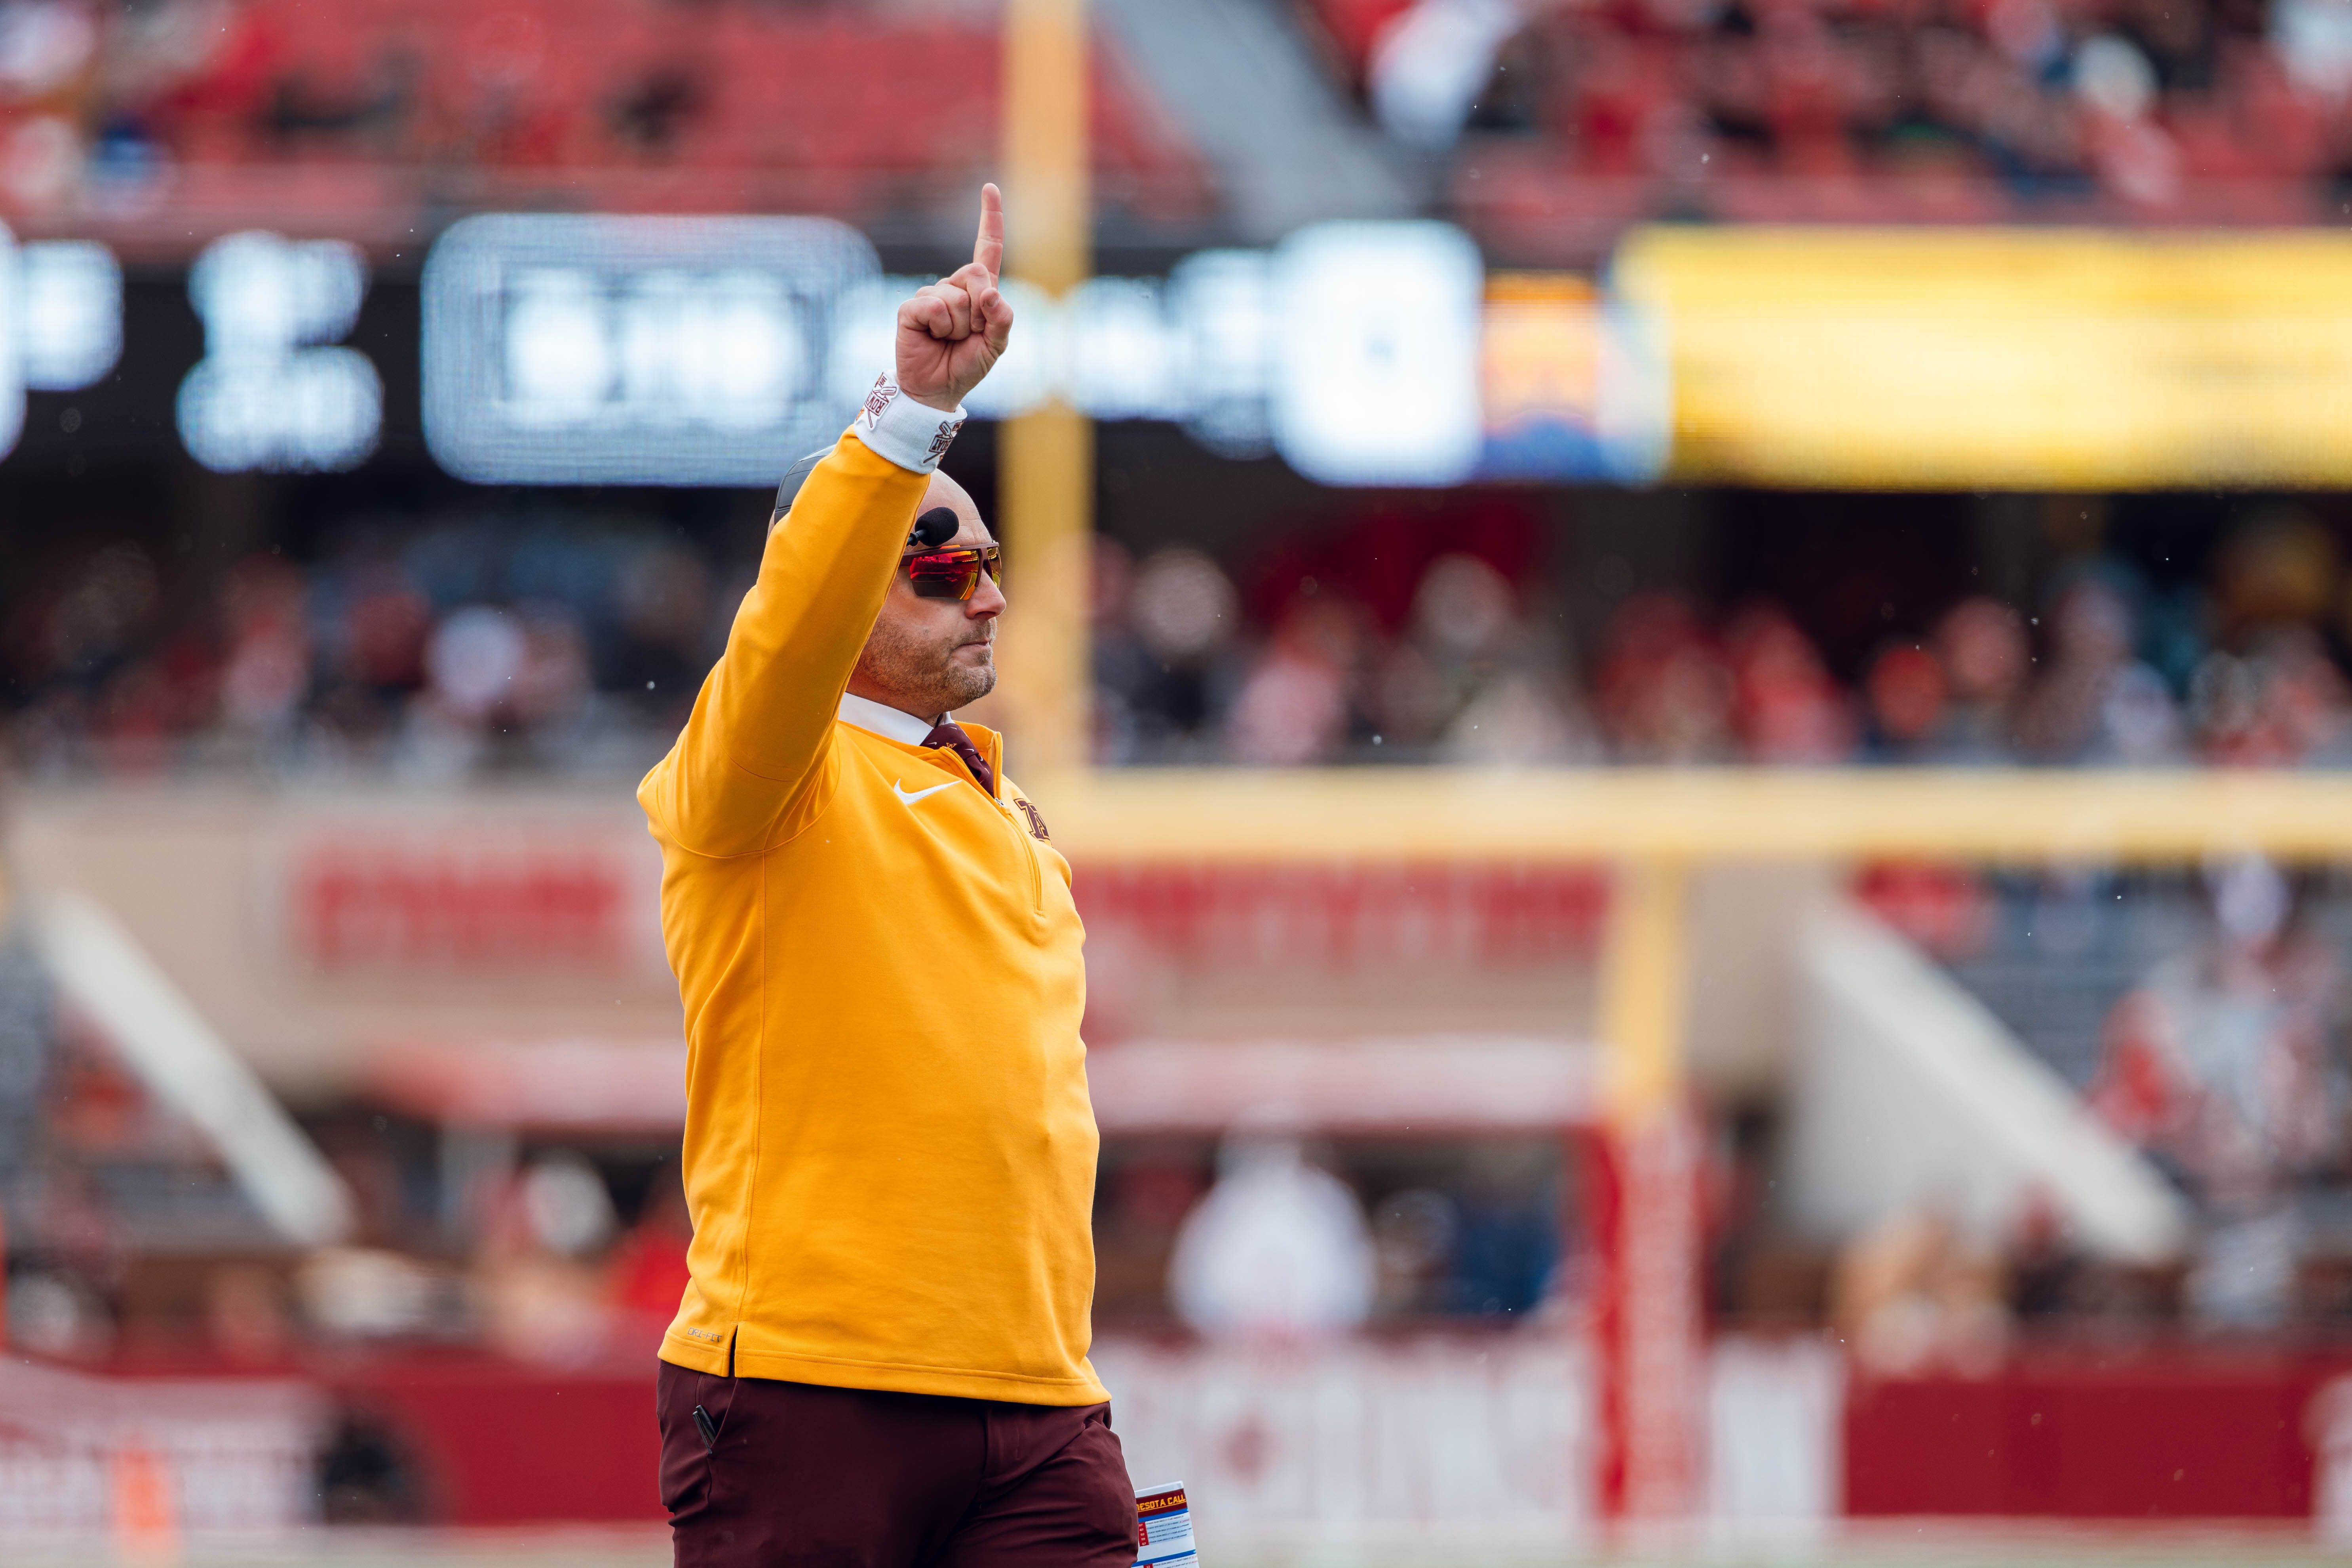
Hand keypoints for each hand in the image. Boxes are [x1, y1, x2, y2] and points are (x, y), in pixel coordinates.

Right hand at [896, 184, 1014, 412]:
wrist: (937, 389)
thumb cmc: (967, 365)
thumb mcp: (996, 345)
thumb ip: (1003, 319)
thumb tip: (991, 292)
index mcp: (979, 291)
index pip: (987, 248)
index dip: (989, 218)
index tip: (989, 188)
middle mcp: (954, 286)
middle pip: (977, 275)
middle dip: (981, 309)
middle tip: (970, 333)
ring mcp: (931, 295)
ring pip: (956, 297)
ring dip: (960, 326)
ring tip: (949, 340)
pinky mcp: (911, 308)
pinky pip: (934, 307)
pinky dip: (939, 327)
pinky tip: (931, 337)